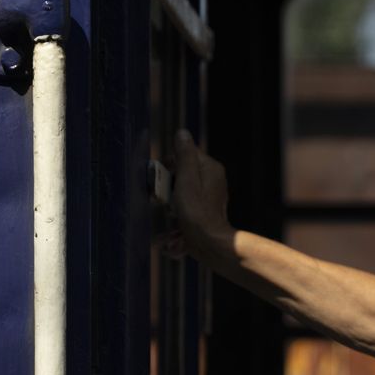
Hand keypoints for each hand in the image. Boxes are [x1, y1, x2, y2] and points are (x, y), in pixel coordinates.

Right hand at [171, 129, 232, 254]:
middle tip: (161, 196)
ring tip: (170, 211)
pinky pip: (186, 205)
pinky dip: (178, 211)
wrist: (208, 242)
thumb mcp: (186, 179)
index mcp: (211, 168)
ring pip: (182, 189)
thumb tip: (182, 132)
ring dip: (171, 199)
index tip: (160, 177)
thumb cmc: (196, 211)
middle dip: (168, 183)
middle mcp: (214, 179)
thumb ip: (184, 155)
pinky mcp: (205, 210)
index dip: (168, 164)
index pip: (185, 154)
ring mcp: (210, 196)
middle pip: (182, 172)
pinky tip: (175, 221)